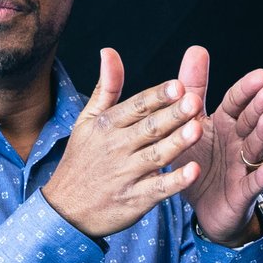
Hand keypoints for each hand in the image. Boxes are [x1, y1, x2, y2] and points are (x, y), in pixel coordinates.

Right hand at [41, 49, 203, 240]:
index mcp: (107, 125)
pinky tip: (192, 171)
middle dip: (172, 114)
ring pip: (156, 156)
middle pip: (149, 128)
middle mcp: (116, 148)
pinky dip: (175, 181)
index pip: (136, 106)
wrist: (65, 211)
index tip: (178, 85)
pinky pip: (158, 189)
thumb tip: (109, 52)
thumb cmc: (81, 161)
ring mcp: (126, 175)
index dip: (157, 96)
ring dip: (177, 143)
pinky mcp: (135, 199)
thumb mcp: (86, 121)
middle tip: (195, 101)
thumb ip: (105, 87)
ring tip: (197, 129)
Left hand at [174, 45, 262, 245]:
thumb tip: (197, 49)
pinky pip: (254, 182)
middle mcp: (238, 141)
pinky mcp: (243, 192)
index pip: (237, 102)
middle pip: (251, 120)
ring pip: (256, 147)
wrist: (202, 207)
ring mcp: (243, 166)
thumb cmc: (199, 159)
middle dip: (260, 106)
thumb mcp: (191, 123)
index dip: (248, 89)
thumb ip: (194, 89)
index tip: (262, 75)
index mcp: (225, 123)